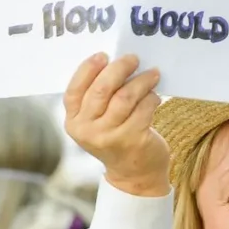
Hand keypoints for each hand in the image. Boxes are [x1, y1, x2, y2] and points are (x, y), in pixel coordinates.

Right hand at [64, 53, 168, 195]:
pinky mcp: (132, 140)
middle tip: (133, 58)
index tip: (104, 55)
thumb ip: (98, 97)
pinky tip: (155, 96)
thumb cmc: (116, 137)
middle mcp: (87, 131)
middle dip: (119, 69)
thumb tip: (116, 61)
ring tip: (152, 74)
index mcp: (73, 122)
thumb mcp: (97, 121)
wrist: (134, 174)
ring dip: (141, 81)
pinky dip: (151, 98)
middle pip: (101, 90)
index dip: (88, 69)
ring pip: (125, 97)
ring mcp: (109, 137)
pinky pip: (144, 109)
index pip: (74, 90)